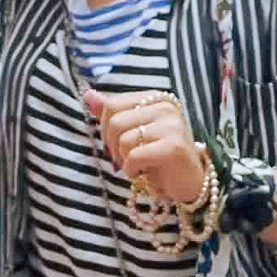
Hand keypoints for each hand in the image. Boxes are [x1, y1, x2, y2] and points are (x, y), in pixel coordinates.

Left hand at [85, 88, 206, 204]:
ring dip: (123, 160)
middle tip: (126, 158)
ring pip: (124, 140)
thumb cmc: (158, 157)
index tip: (118, 142)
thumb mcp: (134, 131)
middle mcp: (165, 108)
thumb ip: (113, 112)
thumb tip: (88, 94)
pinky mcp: (173, 147)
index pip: (112, 105)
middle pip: (115, 122)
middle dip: (113, 146)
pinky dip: (131, 170)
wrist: (188, 182)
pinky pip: (135, 156)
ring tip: (138, 166)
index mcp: (154, 99)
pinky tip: (142, 173)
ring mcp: (172, 126)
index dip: (106, 128)